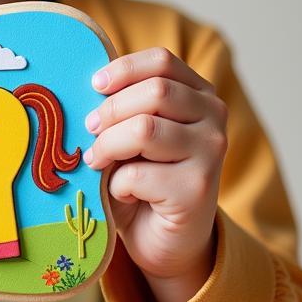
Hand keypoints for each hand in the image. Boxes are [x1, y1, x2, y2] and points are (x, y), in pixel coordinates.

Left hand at [84, 48, 227, 301]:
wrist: (165, 239)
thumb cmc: (144, 177)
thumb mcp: (133, 133)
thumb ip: (124, 107)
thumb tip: (87, 89)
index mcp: (199, 94)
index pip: (162, 62)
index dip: (123, 69)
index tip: (94, 85)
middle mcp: (214, 117)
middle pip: (155, 92)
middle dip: (110, 111)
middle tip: (89, 129)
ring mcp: (211, 153)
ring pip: (145, 130)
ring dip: (108, 146)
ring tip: (97, 160)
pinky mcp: (197, 189)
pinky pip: (138, 174)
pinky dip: (117, 184)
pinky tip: (123, 193)